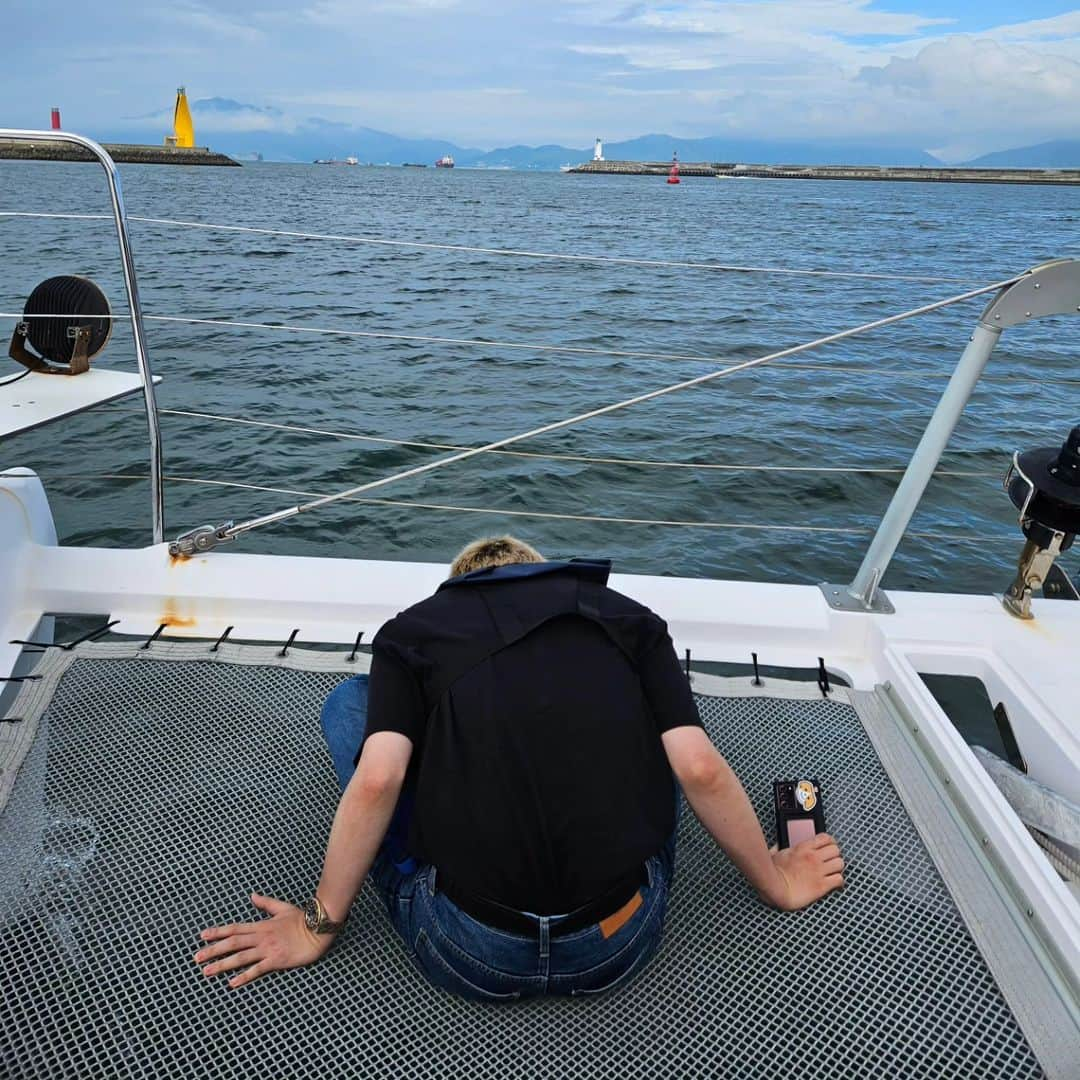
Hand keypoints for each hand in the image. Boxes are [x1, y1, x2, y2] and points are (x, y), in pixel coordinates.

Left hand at [195, 893, 335, 988]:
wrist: (318, 929)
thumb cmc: (302, 919)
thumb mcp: (282, 907)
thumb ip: (266, 903)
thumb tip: (252, 896)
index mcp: (261, 925)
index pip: (235, 929)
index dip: (218, 932)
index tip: (202, 936)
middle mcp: (261, 937)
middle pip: (232, 943)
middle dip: (213, 950)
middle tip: (196, 958)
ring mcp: (268, 949)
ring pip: (240, 957)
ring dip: (222, 964)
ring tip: (206, 972)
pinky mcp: (277, 960)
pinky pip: (257, 969)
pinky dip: (244, 976)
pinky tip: (232, 983)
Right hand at [764, 833, 844, 910]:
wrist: (775, 889)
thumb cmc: (772, 873)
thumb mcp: (775, 854)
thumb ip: (780, 848)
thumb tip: (778, 845)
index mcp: (803, 847)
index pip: (826, 838)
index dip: (830, 842)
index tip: (829, 847)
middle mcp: (813, 857)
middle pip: (836, 850)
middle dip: (834, 855)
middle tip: (831, 861)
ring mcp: (819, 871)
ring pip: (840, 863)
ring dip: (837, 868)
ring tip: (833, 872)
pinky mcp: (822, 885)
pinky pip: (839, 880)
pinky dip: (839, 881)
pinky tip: (834, 883)